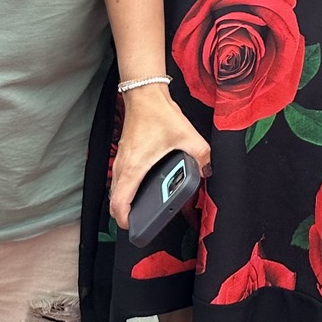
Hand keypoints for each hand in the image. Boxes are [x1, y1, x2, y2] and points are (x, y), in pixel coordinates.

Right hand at [107, 85, 211, 230]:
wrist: (145, 94)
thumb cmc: (159, 114)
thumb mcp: (187, 135)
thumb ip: (201, 154)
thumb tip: (207, 169)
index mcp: (134, 167)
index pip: (119, 203)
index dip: (124, 220)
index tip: (135, 227)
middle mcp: (123, 166)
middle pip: (114, 200)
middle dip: (125, 215)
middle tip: (142, 222)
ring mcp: (120, 160)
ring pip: (116, 189)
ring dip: (124, 201)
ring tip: (142, 209)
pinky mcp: (123, 154)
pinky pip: (119, 179)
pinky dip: (125, 188)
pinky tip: (142, 187)